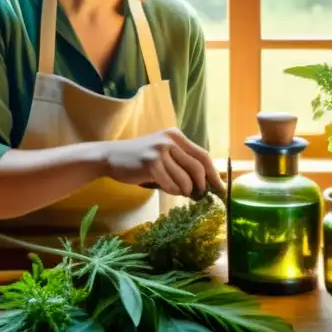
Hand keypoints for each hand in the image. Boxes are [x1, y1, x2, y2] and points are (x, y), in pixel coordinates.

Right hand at [102, 128, 222, 197]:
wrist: (111, 156)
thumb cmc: (140, 159)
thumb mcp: (164, 153)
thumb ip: (183, 163)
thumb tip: (207, 184)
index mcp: (176, 136)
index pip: (203, 155)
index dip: (213, 173)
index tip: (220, 188)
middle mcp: (170, 140)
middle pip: (198, 168)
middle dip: (201, 186)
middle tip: (198, 195)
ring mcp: (160, 151)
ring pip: (185, 180)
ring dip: (183, 190)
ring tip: (175, 188)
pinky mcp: (151, 163)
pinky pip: (171, 185)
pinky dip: (171, 191)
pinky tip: (163, 186)